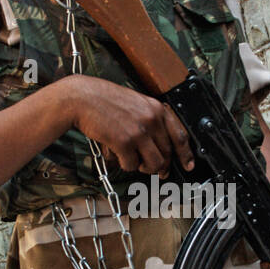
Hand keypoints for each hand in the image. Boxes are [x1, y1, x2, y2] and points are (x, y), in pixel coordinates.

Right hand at [65, 76, 195, 176]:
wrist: (81, 98)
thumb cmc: (104, 100)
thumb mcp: (135, 103)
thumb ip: (150, 120)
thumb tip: (158, 144)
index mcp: (156, 108)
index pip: (180, 135)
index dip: (185, 154)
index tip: (188, 165)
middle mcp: (152, 119)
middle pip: (167, 153)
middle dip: (161, 166)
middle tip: (153, 170)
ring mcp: (139, 131)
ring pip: (154, 163)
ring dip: (144, 168)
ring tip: (133, 161)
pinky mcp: (124, 142)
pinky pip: (131, 165)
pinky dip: (124, 164)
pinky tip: (116, 154)